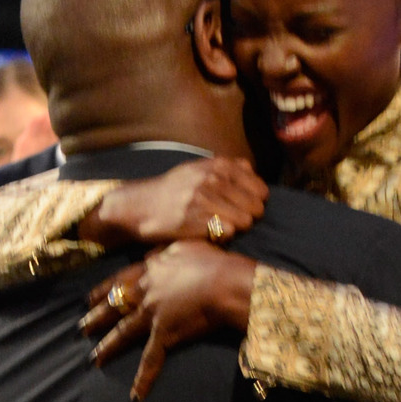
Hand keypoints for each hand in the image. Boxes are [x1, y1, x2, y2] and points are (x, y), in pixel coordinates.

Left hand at [82, 243, 256, 401]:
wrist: (226, 283)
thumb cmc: (214, 262)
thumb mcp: (187, 245)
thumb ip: (168, 251)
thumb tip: (157, 256)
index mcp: (152, 269)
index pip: (121, 279)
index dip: (105, 289)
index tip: (91, 297)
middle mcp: (146, 291)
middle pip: (115, 306)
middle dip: (97, 317)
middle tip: (81, 328)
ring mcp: (152, 314)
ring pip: (123, 333)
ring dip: (108, 347)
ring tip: (94, 359)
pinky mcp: (164, 335)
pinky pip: (150, 361)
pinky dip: (143, 380)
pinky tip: (134, 396)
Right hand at [93, 159, 266, 249]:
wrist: (142, 206)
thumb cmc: (173, 190)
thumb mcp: (197, 169)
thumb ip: (224, 168)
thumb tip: (250, 168)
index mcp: (217, 166)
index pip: (258, 186)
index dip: (257, 198)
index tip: (249, 205)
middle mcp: (213, 180)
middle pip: (255, 205)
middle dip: (251, 214)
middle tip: (239, 219)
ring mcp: (206, 200)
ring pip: (245, 220)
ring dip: (238, 226)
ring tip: (225, 225)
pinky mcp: (197, 221)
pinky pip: (228, 232)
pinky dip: (225, 235)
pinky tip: (214, 232)